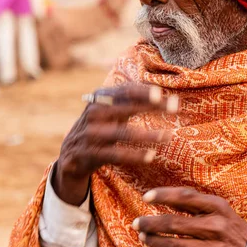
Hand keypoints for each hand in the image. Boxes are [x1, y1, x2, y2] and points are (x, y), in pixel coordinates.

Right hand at [54, 85, 177, 205]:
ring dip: (147, 135)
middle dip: (153, 107)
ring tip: (168, 136)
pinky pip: (116, 154)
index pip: (126, 90)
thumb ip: (132, 101)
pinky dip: (135, 155)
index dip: (144, 91)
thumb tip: (162, 94)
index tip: (162, 93)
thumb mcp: (111, 110)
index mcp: (101, 97)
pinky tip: (151, 156)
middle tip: (175, 108)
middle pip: (127, 107)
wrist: (71, 154)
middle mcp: (94, 112)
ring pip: (123, 133)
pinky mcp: (90, 153)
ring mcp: (91, 133)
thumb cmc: (100, 127)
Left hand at [133, 187, 246, 246]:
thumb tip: (162, 195)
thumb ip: (194, 201)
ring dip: (154, 241)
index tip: (146, 197)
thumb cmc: (227, 225)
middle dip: (151, 223)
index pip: (185, 197)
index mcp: (218, 207)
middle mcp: (216, 227)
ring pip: (174, 246)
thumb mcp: (218, 207)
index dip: (163, 195)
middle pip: (175, 224)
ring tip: (144, 236)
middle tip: (137, 222)